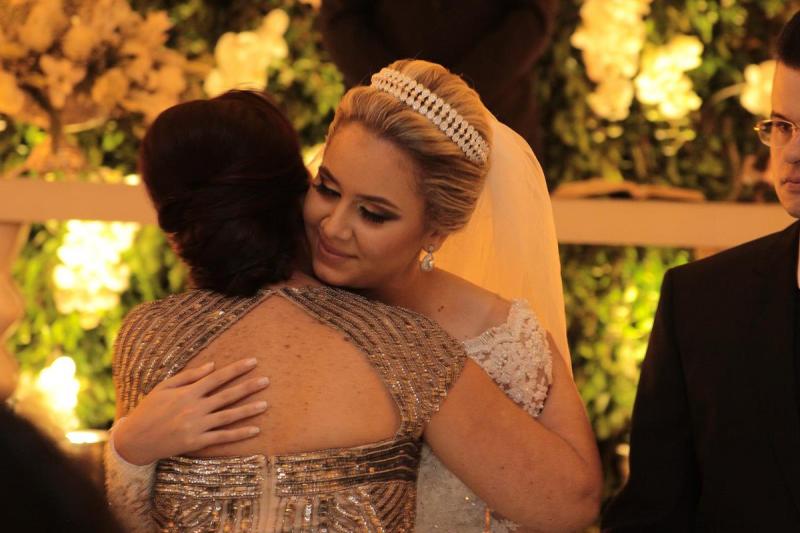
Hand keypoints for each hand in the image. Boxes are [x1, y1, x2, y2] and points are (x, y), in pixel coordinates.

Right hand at [113, 358, 269, 464]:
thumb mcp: (164, 387)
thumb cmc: (149, 409)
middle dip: (248, 387)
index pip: (217, 377)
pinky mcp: (197, 442)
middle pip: (227, 395)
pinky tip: (255, 429)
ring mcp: (197, 426)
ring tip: (266, 404)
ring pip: (228, 416)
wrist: (135, 439)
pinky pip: (222, 437)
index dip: (236, 369)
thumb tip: (212, 365)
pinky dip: (239, 434)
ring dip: (248, 410)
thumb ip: (189, 376)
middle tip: (267, 380)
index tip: (253, 361)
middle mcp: (195, 408)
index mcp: (188, 392)